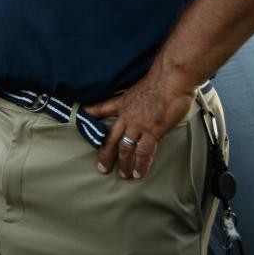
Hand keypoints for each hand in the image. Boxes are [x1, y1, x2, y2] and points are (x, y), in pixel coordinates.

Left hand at [85, 65, 196, 180]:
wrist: (171, 79)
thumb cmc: (163, 79)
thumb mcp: (142, 86)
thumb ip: (140, 99)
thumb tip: (147, 105)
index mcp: (124, 102)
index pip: (103, 108)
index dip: (91, 112)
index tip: (82, 115)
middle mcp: (127, 115)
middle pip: (111, 138)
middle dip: (106, 154)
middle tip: (102, 167)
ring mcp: (138, 125)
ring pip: (126, 148)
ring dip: (124, 164)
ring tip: (125, 175)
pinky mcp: (152, 132)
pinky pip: (144, 153)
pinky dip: (141, 165)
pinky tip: (140, 173)